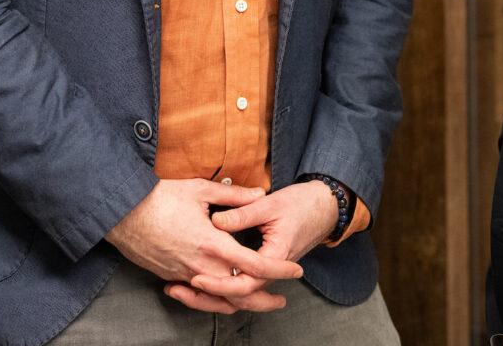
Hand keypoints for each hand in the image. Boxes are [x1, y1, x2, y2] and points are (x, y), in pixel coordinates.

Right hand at [105, 179, 302, 312]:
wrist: (120, 212)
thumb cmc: (158, 197)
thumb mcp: (200, 189)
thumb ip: (233, 195)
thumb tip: (258, 193)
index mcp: (213, 244)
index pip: (255, 265)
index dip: (278, 270)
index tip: (295, 271)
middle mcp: (200, 266)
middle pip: (239, 294)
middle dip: (263, 299)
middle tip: (281, 299)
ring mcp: (184, 275)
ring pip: (218, 300)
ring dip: (239, 303)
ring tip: (255, 301)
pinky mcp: (170, 276)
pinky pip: (198, 296)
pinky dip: (213, 299)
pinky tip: (220, 294)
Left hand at [187, 180, 338, 297]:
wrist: (324, 207)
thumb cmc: (301, 204)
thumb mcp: (270, 204)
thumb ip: (243, 212)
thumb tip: (216, 220)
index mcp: (275, 257)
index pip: (244, 283)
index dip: (218, 284)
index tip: (197, 278)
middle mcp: (272, 271)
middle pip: (238, 297)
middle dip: (206, 297)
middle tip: (178, 289)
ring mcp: (268, 272)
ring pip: (238, 296)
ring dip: (210, 297)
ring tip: (180, 291)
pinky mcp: (263, 269)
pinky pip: (241, 286)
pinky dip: (219, 288)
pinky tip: (197, 283)